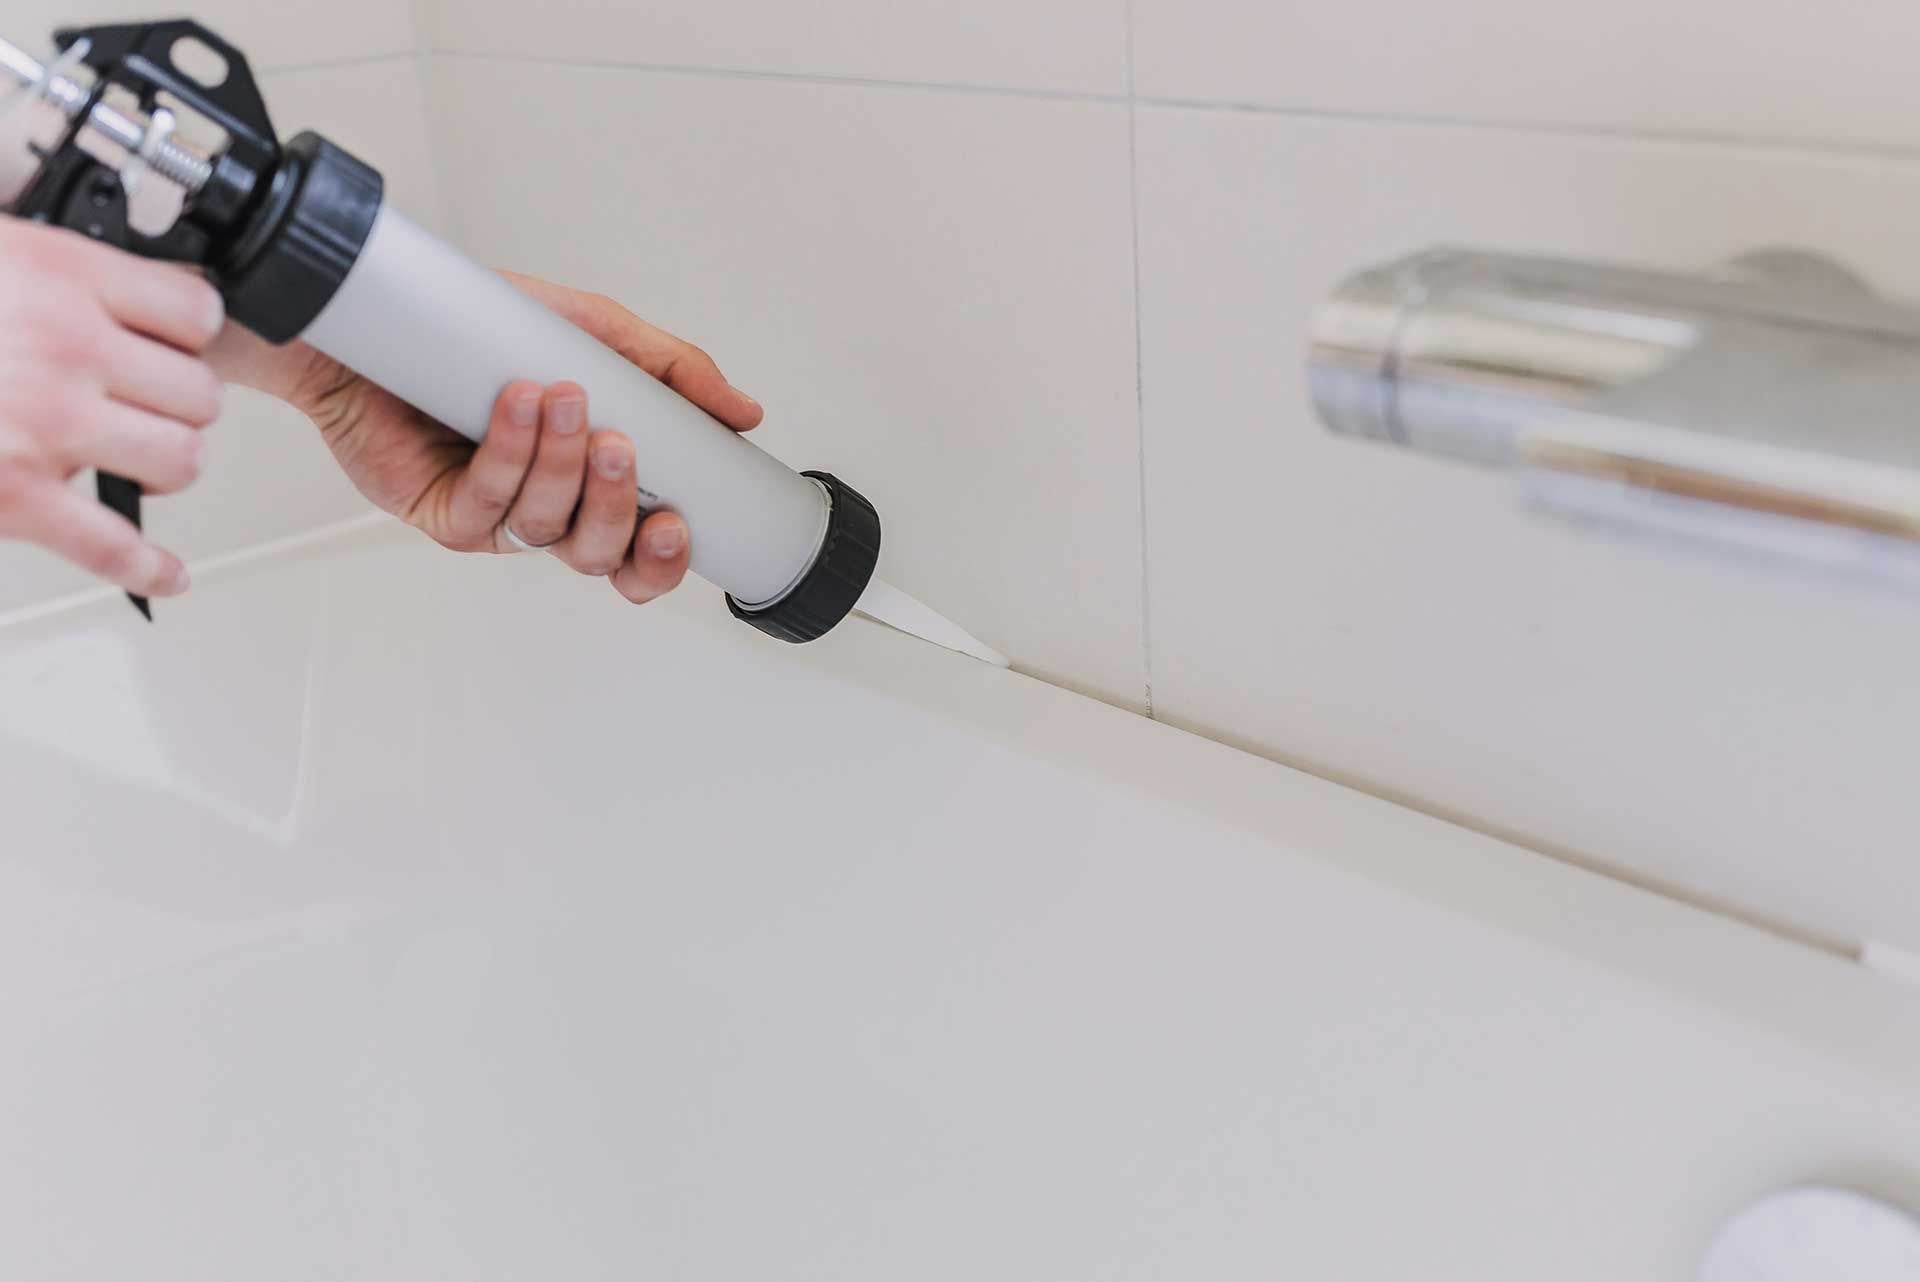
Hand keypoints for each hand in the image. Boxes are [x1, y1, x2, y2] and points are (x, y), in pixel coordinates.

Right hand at [0, 219, 223, 596]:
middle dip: (180, 403)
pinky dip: (147, 566)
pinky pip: (111, 545)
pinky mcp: (15, 497)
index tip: (177, 341)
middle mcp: (66, 349)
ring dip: (167, 464)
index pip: (193, 310)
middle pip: (197, 393)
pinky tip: (164, 572)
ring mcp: (45, 426)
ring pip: (178, 461)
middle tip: (151, 405)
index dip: (189, 330)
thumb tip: (111, 294)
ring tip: (139, 457)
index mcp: (60, 276)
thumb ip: (50, 272)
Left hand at [208, 272, 763, 604]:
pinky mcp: (440, 512)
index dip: (663, 558)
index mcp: (590, 485)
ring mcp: (493, 516)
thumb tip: (743, 412)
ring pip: (546, 530)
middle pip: (599, 556)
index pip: (640, 554)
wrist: (384, 317)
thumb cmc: (480, 329)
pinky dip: (508, 453)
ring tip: (562, 398)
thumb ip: (673, 371)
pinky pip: (487, 505)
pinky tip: (515, 404)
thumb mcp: (596, 332)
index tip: (679, 522)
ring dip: (560, 466)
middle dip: (617, 506)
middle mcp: (545, 510)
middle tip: (618, 444)